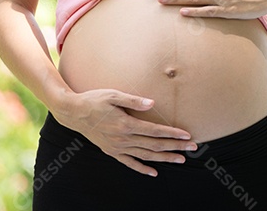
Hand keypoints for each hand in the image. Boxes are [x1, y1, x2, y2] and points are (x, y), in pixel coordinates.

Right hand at [54, 89, 195, 176]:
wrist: (73, 113)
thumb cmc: (94, 100)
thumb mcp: (113, 95)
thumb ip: (134, 100)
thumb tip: (152, 104)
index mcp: (126, 124)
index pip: (155, 131)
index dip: (172, 133)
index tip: (187, 135)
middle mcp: (123, 139)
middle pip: (154, 145)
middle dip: (175, 146)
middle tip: (193, 147)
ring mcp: (117, 147)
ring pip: (146, 156)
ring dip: (164, 158)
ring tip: (181, 159)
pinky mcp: (112, 152)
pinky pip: (129, 163)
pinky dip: (142, 168)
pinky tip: (153, 172)